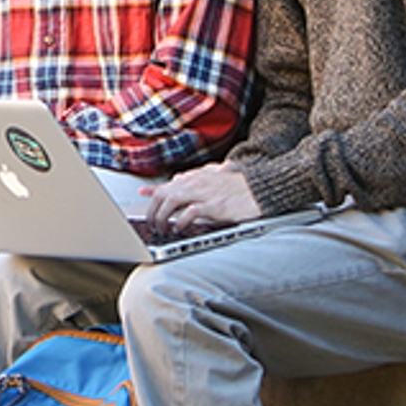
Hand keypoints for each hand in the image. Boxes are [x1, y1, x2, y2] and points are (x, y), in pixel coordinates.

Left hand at [141, 162, 258, 233]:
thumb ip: (198, 179)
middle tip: (153, 224)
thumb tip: (180, 179)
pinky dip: (181, 221)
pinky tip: (180, 229)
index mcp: (198, 177)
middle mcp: (198, 182)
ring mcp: (205, 193)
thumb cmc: (241, 187)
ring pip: (172, 201)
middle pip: (164, 193)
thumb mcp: (217, 178)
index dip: (154, 189)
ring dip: (163, 216)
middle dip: (154, 210)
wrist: (263, 189)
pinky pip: (190, 212)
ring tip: (163, 229)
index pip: (169, 183)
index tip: (142, 193)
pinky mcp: (215, 206)